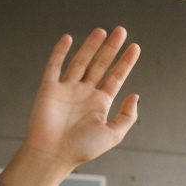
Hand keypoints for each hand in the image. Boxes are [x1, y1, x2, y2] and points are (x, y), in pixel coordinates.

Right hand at [0, 28, 139, 185]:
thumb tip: (135, 94)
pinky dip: (60, 51)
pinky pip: (54, 66)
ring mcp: (67, 89)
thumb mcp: (114, 133)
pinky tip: (69, 38)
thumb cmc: (84, 148)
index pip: (116, 77)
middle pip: (100, 65)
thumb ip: (127, 116)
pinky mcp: (49, 88)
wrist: (54, 154)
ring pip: (81, 61)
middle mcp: (85, 93)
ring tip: (102, 30)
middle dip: (111, 48)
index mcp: (101, 103)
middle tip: (121, 30)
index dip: (126, 62)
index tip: (136, 47)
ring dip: (91, 46)